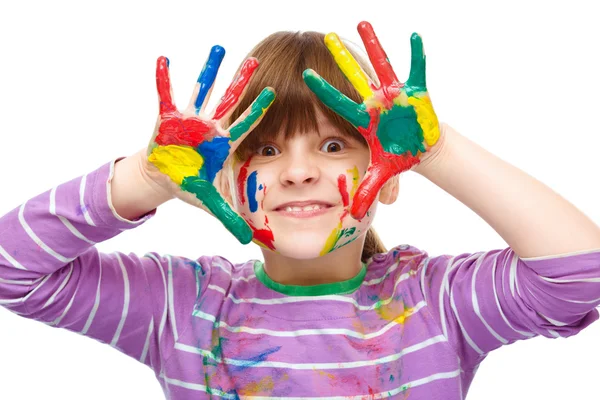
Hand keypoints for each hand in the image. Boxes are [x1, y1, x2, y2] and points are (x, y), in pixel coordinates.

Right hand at [144, 46, 274, 243]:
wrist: (163, 177)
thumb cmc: (189, 184)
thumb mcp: (209, 200)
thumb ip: (229, 217)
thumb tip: (248, 240)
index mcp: (222, 144)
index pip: (244, 125)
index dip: (258, 111)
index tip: (275, 94)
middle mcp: (209, 128)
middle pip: (228, 101)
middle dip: (241, 82)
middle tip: (256, 60)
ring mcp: (189, 120)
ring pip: (201, 91)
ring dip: (209, 72)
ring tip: (219, 49)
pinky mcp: (167, 118)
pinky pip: (165, 95)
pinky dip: (164, 79)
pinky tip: (164, 60)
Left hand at [303, 21, 439, 219]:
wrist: (420, 148)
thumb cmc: (397, 156)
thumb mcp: (381, 174)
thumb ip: (367, 191)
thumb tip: (355, 216)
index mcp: (363, 118)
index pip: (337, 103)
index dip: (322, 90)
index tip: (304, 75)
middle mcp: (375, 102)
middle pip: (354, 77)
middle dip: (341, 57)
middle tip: (326, 35)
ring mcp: (394, 94)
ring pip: (381, 65)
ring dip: (373, 44)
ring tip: (362, 21)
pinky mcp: (415, 91)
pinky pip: (416, 69)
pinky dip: (417, 54)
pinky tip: (415, 36)